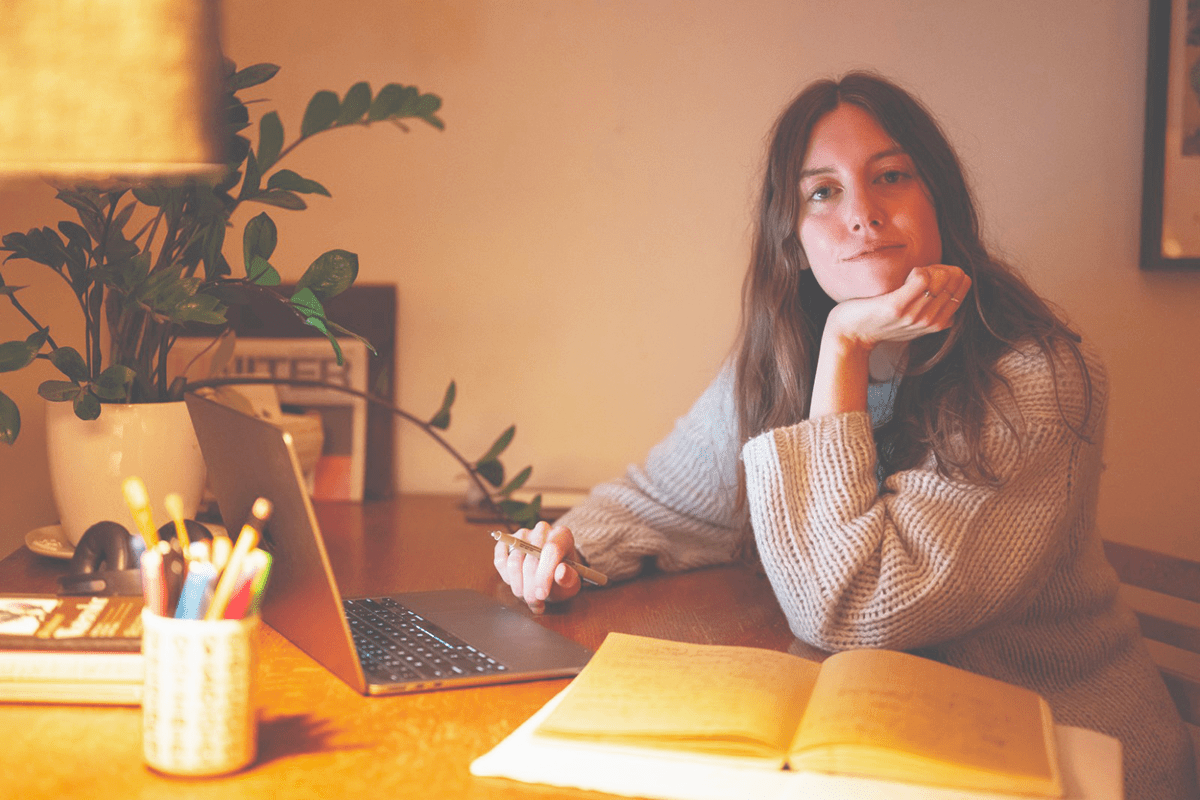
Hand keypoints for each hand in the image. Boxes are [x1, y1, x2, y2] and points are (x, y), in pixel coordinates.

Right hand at [493, 521, 581, 613]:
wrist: (549, 574)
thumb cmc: (561, 579)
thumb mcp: (570, 583)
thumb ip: (568, 578)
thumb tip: (561, 572)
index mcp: (562, 536)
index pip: (551, 551)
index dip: (544, 575)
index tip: (541, 595)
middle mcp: (542, 530)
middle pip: (531, 560)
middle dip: (531, 587)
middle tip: (534, 603)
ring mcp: (523, 534)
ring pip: (514, 562)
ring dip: (518, 586)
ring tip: (527, 598)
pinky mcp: (507, 541)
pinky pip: (500, 560)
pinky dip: (507, 578)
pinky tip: (517, 585)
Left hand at [824, 264, 971, 348]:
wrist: (850, 335)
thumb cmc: (880, 323)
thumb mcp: (913, 324)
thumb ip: (935, 315)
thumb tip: (953, 304)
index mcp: (938, 323)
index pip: (963, 284)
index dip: (952, 271)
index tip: (934, 271)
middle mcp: (930, 321)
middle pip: (953, 279)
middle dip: (941, 267)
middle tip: (921, 271)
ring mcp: (914, 315)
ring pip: (939, 278)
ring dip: (928, 268)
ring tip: (912, 275)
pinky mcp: (897, 307)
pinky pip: (922, 279)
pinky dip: (918, 270)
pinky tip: (907, 276)